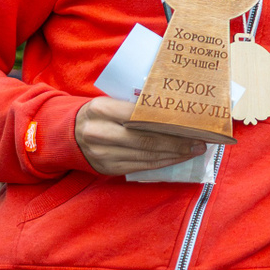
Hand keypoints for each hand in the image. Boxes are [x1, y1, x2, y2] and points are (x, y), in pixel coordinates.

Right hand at [74, 97, 204, 175]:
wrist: (67, 134)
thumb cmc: (99, 114)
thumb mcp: (110, 101)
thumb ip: (134, 104)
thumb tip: (176, 107)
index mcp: (102, 109)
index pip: (140, 115)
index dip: (168, 120)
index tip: (191, 122)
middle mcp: (100, 132)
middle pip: (147, 138)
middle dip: (178, 141)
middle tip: (201, 140)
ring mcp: (103, 153)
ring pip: (147, 155)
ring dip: (175, 154)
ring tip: (196, 149)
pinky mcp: (108, 168)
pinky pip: (142, 166)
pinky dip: (164, 162)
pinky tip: (179, 158)